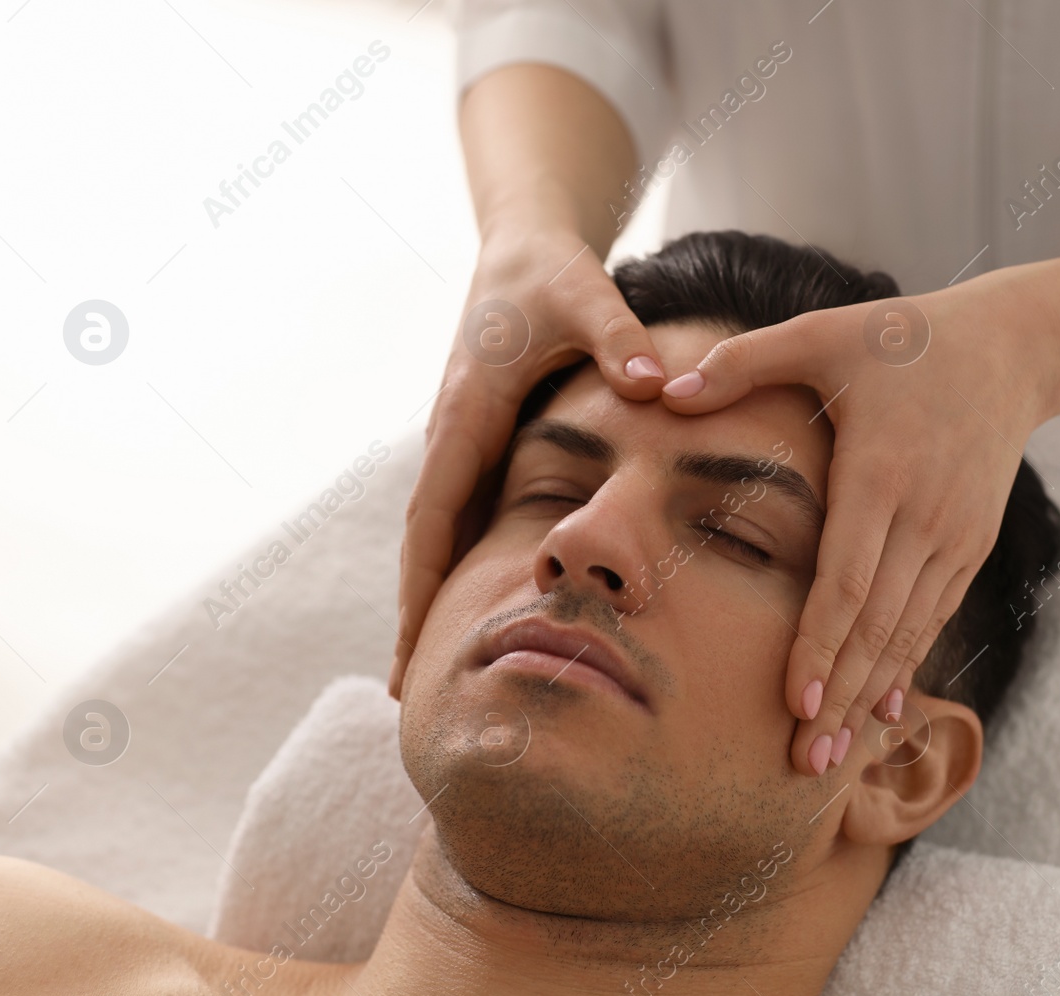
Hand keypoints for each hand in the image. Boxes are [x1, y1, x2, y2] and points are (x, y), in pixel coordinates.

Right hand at [388, 227, 666, 699]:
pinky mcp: (478, 440)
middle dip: (414, 611)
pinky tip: (470, 601)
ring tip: (425, 664)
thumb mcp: (584, 296)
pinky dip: (456, 560)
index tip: (414, 645)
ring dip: (430, 593)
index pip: (435, 514)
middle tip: (402, 687)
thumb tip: (656, 387)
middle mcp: (453, 434)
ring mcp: (461, 440)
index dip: (424, 582)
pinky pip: (461, 512)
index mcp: (469, 412)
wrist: (522, 244)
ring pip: (440, 531)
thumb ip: (619, 340)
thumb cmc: (551, 272)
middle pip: (426, 539)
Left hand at [659, 278, 1057, 775]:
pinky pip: (932, 618)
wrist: (1012, 351)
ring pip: (907, 633)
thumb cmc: (904, 341)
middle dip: (840, 697)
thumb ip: (743, 362)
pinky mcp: (970, 545)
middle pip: (876, 626)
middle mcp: (923, 517)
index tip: (794, 702)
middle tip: (805, 761)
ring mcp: (953, 537)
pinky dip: (906, 666)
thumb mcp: (823, 334)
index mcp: (880, 472)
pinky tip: (883, 709)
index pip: (846, 579)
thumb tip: (667, 388)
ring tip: (834, 753)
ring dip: (871, 696)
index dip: (820, 645)